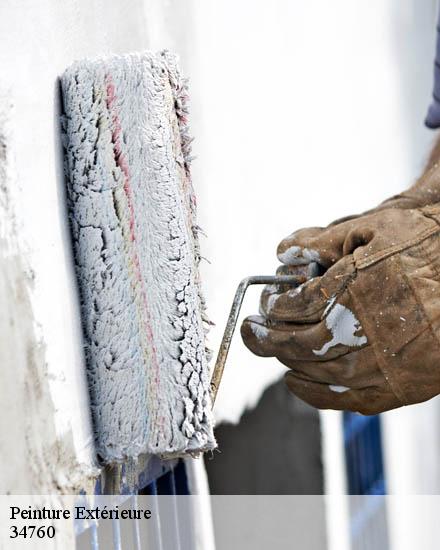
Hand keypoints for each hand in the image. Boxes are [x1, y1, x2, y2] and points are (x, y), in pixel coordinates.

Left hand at [241, 205, 439, 413]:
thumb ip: (322, 240)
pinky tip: (298, 381)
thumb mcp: (372, 227)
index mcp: (356, 289)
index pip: (296, 306)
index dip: (274, 305)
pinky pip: (349, 398)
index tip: (267, 303)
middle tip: (252, 331)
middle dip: (269, 338)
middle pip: (301, 344)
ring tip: (274, 351)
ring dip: (289, 363)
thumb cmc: (427, 243)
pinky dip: (316, 394)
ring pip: (320, 373)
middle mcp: (368, 331)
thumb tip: (283, 252)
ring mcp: (386, 364)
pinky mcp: (403, 386)